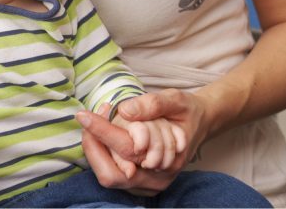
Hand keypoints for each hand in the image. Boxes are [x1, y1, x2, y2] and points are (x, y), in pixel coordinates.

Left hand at [76, 90, 209, 194]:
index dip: (101, 132)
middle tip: (88, 119)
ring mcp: (147, 186)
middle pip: (110, 173)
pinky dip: (104, 152)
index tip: (83, 115)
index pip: (125, 150)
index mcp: (167, 161)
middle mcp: (156, 180)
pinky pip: (113, 172)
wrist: (202, 124)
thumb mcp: (176, 100)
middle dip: (94, 145)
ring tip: (102, 122)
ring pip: (109, 174)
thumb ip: (152, 104)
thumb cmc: (188, 112)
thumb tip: (124, 110)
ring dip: (99, 148)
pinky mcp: (140, 184)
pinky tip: (107, 133)